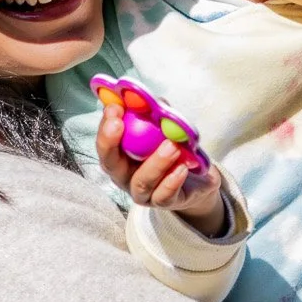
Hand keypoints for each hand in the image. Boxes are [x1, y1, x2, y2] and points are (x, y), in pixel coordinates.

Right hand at [95, 102, 227, 236]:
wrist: (197, 180)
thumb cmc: (173, 150)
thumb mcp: (164, 129)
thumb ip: (153, 114)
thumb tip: (146, 99)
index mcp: (120, 157)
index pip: (104, 143)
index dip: (105, 126)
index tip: (113, 108)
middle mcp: (125, 176)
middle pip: (111, 164)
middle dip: (111, 142)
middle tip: (119, 123)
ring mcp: (144, 193)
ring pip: (141, 181)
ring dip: (155, 162)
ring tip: (171, 145)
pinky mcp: (165, 202)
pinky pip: (164, 196)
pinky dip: (172, 182)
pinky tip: (182, 168)